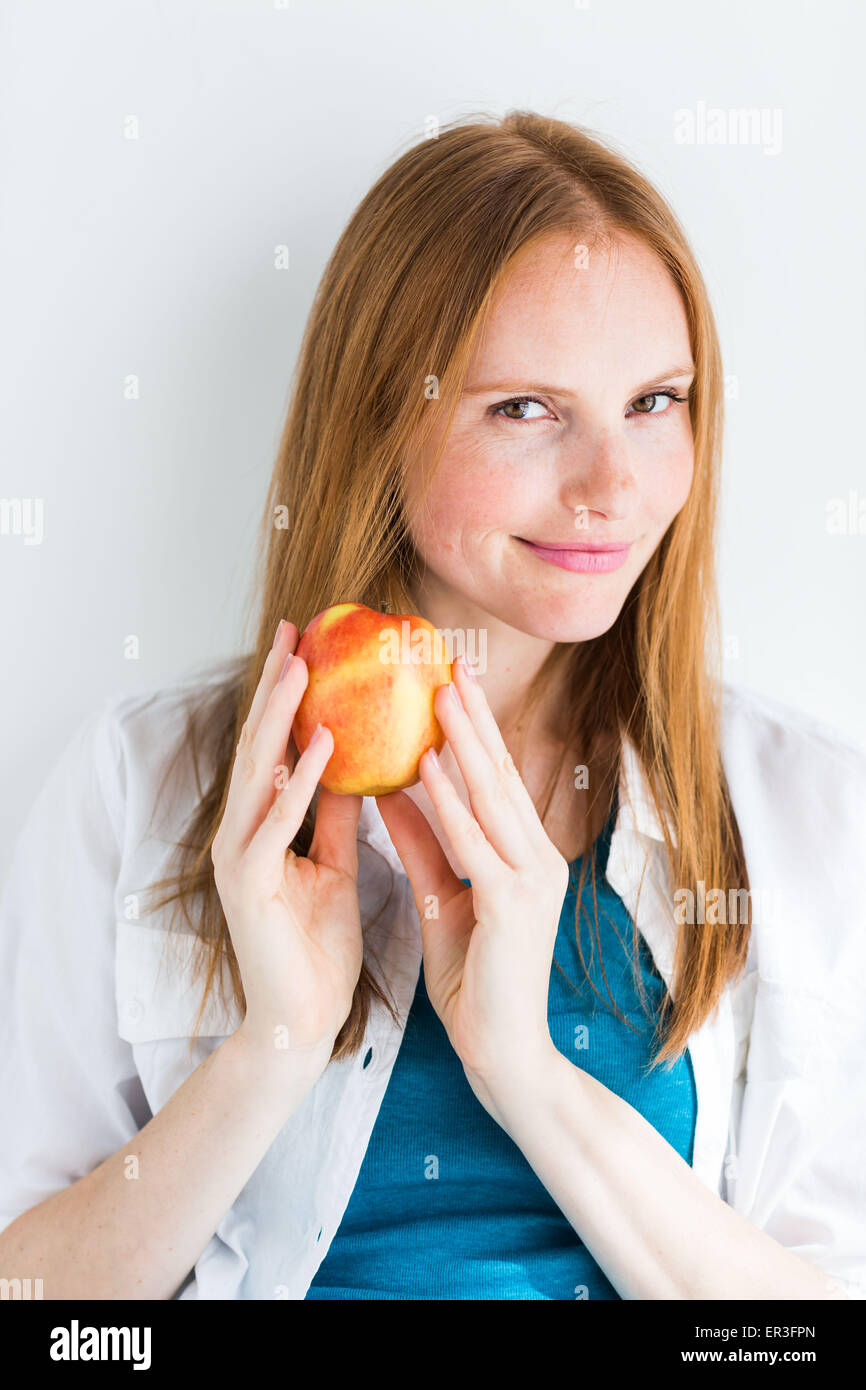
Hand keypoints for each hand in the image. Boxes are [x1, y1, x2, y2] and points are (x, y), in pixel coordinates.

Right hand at [212, 620, 363, 1060]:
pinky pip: (275, 821)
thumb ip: (337, 817)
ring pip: (258, 770)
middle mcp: (241, 832)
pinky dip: (299, 780)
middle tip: (296, 629)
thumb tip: (358, 764)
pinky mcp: (248, 884)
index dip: (290, 695)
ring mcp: (238, 856)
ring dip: (281, 715)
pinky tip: (321, 741)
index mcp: (261, 827)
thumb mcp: (335, 866)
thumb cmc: (318, 948)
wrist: (303, 1021)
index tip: (310, 644)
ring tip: (302, 664)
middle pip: (259, 744)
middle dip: (278, 685)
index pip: (276, 746)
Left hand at [375, 655, 567, 1096]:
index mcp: (526, 858)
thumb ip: (422, 844)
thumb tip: (391, 789)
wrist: (503, 1053)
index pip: (497, 783)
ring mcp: (532, 880)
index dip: (474, 732)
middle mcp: (539, 860)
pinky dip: (450, 801)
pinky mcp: (514, 905)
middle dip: (472, 719)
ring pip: (493, 798)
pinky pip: (475, 842)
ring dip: (464, 743)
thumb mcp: (440, 898)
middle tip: (446, 665)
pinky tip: (427, 765)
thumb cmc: (474, 981)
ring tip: (438, 692)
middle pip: (501, 776)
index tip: (448, 685)